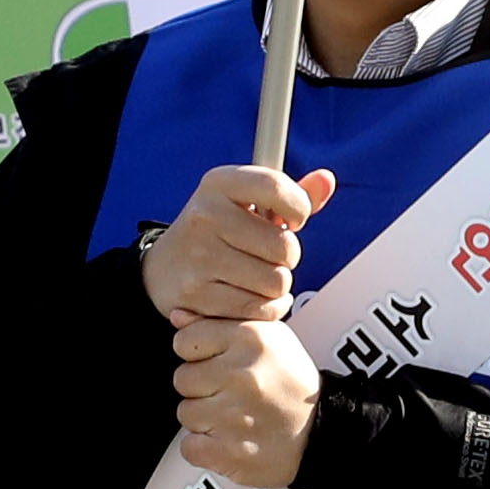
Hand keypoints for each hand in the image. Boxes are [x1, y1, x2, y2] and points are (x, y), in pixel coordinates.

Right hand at [141, 163, 329, 329]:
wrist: (162, 271)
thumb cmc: (217, 233)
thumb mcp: (245, 204)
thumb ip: (288, 195)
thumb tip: (327, 180)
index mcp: (219, 183)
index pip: (277, 188)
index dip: (298, 208)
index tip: (291, 219)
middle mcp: (205, 214)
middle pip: (285, 246)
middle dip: (287, 257)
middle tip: (268, 256)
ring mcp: (199, 256)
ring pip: (276, 282)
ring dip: (276, 286)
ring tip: (257, 277)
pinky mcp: (197, 295)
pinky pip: (259, 309)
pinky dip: (264, 308)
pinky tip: (250, 297)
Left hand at [172, 315, 318, 488]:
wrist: (326, 430)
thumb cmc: (291, 382)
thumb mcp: (268, 338)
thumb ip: (220, 323)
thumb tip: (176, 315)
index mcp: (250, 338)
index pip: (185, 341)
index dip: (199, 356)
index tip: (221, 366)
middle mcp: (242, 374)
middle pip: (182, 379)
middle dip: (203, 389)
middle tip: (234, 395)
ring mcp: (235, 415)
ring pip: (186, 414)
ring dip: (205, 420)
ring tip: (236, 417)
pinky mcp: (230, 452)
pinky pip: (190, 447)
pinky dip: (206, 449)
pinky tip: (230, 441)